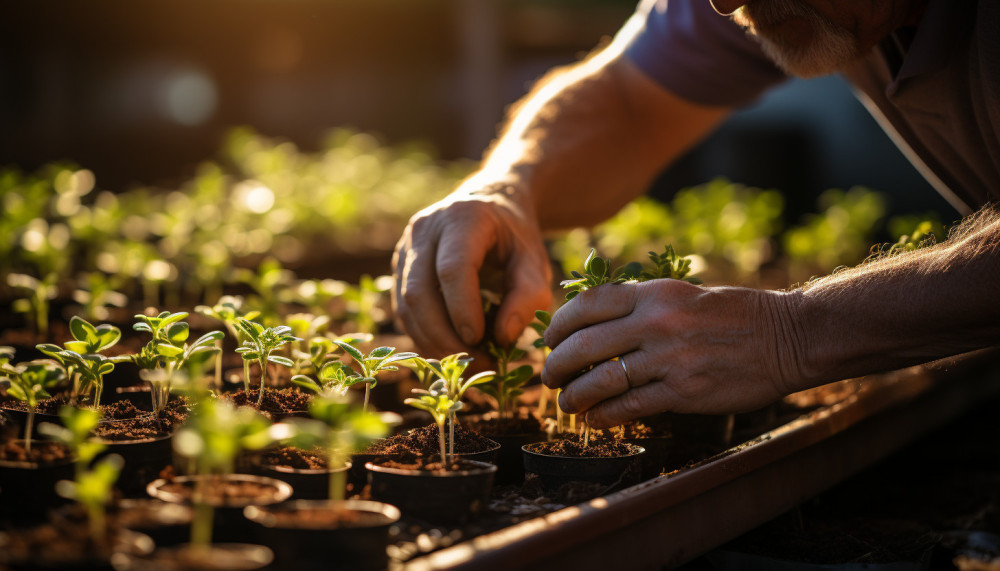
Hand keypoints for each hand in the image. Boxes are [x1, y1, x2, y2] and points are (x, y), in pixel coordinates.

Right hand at [392, 182, 552, 357]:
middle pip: (419, 291)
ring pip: (405, 306)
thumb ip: (529, 297)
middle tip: (478, 363)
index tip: (481, 341)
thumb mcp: (535, 262)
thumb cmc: (515, 238)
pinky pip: (403, 311)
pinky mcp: (399, 268)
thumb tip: (503, 338)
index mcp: (463, 218)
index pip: (453, 268)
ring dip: (433, 343)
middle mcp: (425, 229)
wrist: (489, 207)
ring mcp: (406, 248)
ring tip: (469, 361)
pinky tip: (452, 351)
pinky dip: (425, 338)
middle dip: (444, 336)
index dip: (462, 309)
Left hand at [541, 279, 803, 427]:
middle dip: (556, 365)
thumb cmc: (733, 314)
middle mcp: (657, 322)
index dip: (558, 325)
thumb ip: (639, 304)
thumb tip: (591, 324)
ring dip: (575, 396)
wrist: (786, 338)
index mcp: (654, 292)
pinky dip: (604, 416)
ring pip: (602, 380)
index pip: (587, 304)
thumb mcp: (682, 293)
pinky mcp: (684, 392)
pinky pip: (630, 407)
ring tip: (566, 403)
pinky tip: (595, 419)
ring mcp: (670, 359)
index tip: (548, 341)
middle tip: (548, 378)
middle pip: (584, 345)